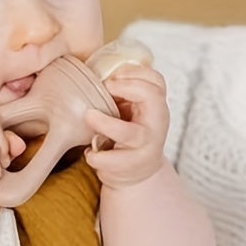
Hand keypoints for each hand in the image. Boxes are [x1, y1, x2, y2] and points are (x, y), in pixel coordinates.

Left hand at [84, 63, 168, 187]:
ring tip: (89, 117)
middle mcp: (156, 124)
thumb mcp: (132, 110)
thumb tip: (93, 74)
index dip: (135, 73)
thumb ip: (122, 92)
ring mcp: (146, 146)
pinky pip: (110, 160)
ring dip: (104, 123)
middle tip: (104, 87)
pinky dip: (95, 155)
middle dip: (126, 87)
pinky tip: (91, 152)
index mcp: (156, 106)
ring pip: (128, 132)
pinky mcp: (131, 166)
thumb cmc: (131, 134)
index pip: (157, 81)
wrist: (139, 172)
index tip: (112, 77)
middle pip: (152, 97)